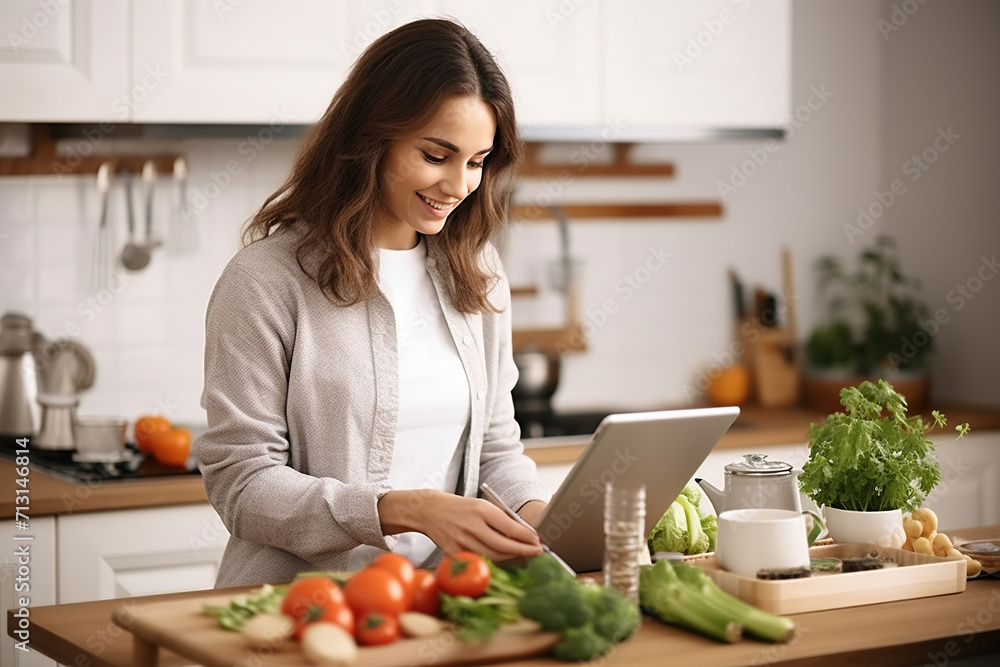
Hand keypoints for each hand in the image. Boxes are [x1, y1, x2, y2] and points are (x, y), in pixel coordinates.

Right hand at [378, 490, 542, 561]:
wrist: (429, 510)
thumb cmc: (460, 507)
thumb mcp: (481, 506)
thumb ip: (500, 519)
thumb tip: (524, 534)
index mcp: (480, 510)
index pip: (510, 527)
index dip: (526, 537)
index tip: (538, 541)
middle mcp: (471, 526)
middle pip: (503, 545)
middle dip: (523, 550)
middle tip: (537, 552)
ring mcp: (461, 541)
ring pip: (492, 556)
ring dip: (511, 558)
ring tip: (523, 555)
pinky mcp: (454, 553)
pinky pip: (478, 561)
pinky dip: (493, 561)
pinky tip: (504, 560)